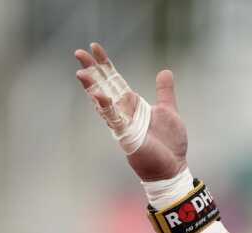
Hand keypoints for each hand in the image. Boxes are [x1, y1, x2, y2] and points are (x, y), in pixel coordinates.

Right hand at [74, 42, 187, 181]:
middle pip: (104, 87)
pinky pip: (114, 120)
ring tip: (80, 72)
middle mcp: (124, 112)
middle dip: (92, 70)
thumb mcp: (168, 110)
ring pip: (103, 102)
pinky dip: (107, 108)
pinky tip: (99, 95)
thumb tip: (165, 71)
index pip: (115, 80)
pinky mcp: (127, 137)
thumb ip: (164, 91)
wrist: (173, 166)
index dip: (105, 64)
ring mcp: (123, 124)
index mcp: (133, 104)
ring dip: (92, 88)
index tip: (94, 47)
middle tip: (78, 52)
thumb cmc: (169, 143)